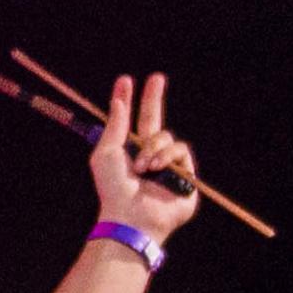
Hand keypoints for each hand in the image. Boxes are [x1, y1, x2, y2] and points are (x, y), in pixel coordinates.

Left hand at [91, 71, 203, 245]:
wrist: (131, 215)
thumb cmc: (113, 188)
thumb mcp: (107, 153)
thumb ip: (115, 126)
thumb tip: (119, 100)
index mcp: (128, 151)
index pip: (130, 120)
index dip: (128, 100)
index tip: (125, 80)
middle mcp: (149, 155)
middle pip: (155, 119)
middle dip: (154, 97)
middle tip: (157, 77)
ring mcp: (168, 165)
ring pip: (167, 136)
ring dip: (153, 148)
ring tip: (142, 167)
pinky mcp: (185, 175)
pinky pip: (181, 150)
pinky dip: (166, 157)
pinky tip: (156, 170)